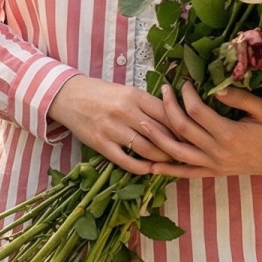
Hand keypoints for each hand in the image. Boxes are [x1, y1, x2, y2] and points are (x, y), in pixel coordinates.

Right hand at [47, 73, 188, 175]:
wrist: (68, 96)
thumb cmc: (102, 94)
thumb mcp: (126, 92)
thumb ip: (148, 104)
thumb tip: (176, 118)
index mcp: (134, 96)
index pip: (167, 113)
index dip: (183, 127)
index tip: (193, 136)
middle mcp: (125, 111)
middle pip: (160, 133)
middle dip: (176, 146)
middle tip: (187, 154)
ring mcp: (112, 128)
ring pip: (147, 149)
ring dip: (162, 158)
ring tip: (170, 163)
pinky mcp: (101, 143)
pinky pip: (126, 160)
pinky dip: (141, 168)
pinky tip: (149, 169)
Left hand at [134, 81, 261, 181]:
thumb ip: (239, 99)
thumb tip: (214, 88)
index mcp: (229, 134)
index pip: (197, 111)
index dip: (186, 94)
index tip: (185, 82)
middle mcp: (217, 152)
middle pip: (182, 128)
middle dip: (168, 107)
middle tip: (163, 90)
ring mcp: (214, 165)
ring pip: (177, 152)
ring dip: (158, 137)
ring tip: (142, 122)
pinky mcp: (214, 172)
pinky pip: (187, 173)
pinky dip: (168, 171)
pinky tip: (151, 166)